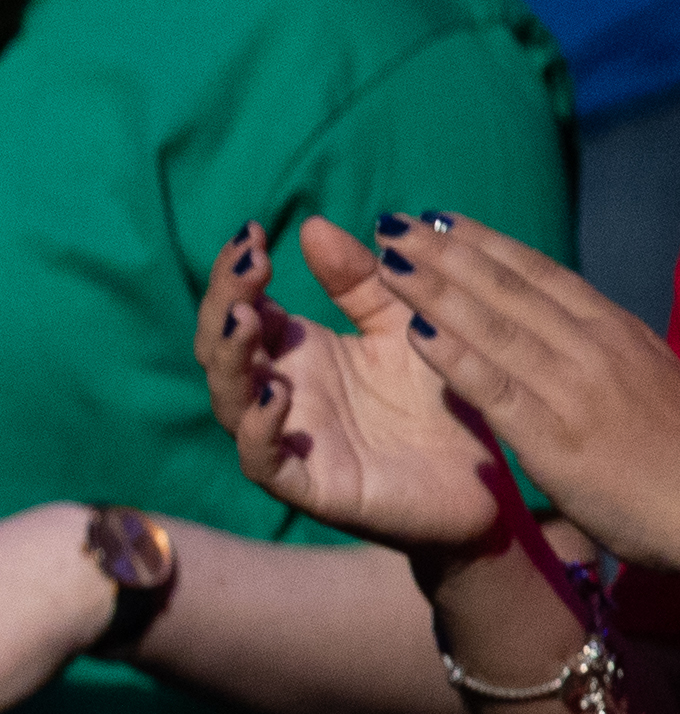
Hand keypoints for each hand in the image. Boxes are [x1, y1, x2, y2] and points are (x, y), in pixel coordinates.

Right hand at [201, 218, 496, 553]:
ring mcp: (290, 440)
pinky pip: (261, 462)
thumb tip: (312, 226)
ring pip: (228, 400)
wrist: (493, 479)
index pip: (240, 307)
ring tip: (249, 318)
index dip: (235, 272)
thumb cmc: (444, 400)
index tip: (255, 232)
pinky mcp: (313, 487)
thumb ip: (362, 281)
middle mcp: (281, 393)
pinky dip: (257, 429)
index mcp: (297, 354)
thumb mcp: (405, 324)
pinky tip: (277, 394)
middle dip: (224, 302)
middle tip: (250, 265)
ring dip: (230, 357)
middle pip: (220, 347)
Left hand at [399, 212, 679, 570]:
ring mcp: (575, 391)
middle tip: (394, 222)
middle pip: (508, 288)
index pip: (541, 274)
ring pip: (494, 327)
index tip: (439, 218)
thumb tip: (567, 319)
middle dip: (446, 252)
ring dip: (435, 290)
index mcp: (619, 332)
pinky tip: (415, 334)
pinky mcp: (556, 438)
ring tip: (387, 261)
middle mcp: (595, 349)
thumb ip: (607, 348)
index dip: (486, 242)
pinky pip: (496, 388)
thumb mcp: (652, 380)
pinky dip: (456, 357)